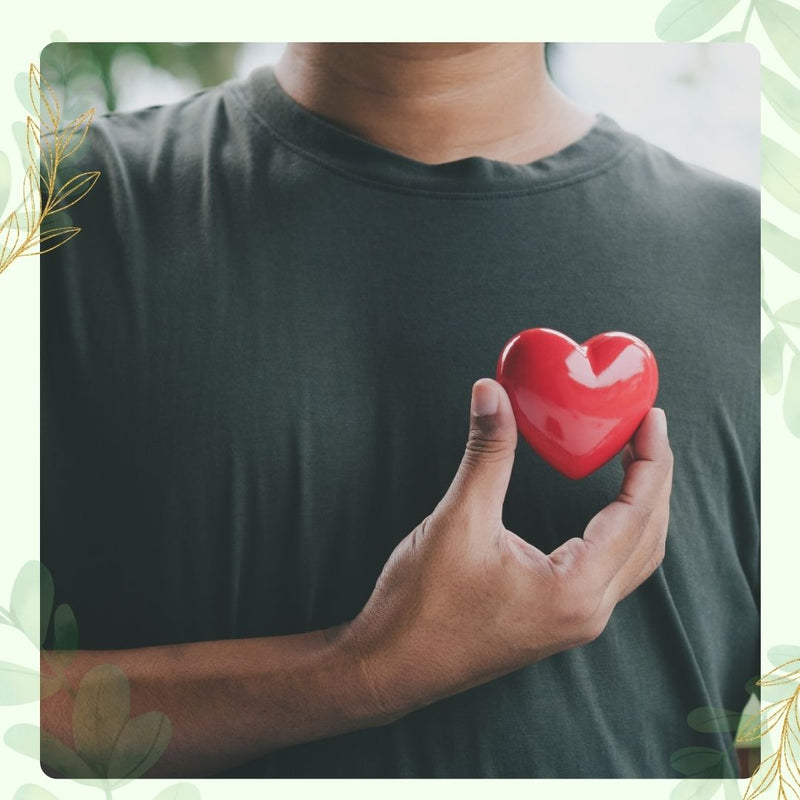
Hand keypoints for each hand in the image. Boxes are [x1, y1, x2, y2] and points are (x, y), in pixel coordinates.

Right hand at [338, 378, 672, 719]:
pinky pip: (611, 571)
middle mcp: (587, 611)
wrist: (391, 666)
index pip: (636, 514)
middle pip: (648, 536)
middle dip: (654, 479)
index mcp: (575, 590)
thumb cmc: (422, 606)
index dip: (650, 460)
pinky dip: (620, 531)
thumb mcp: (458, 520)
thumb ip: (486, 454)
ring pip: (635, 558)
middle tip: (647, 429)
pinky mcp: (557, 620)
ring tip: (635, 461)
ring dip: (642, 508)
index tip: (651, 418)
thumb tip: (491, 393)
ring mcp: (574, 621)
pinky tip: (604, 508)